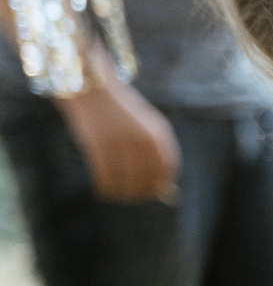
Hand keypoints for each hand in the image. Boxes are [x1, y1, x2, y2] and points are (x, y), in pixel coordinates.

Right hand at [56, 63, 177, 202]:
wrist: (91, 87)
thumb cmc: (119, 111)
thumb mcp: (143, 126)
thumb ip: (153, 152)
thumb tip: (162, 187)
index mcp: (159, 132)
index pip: (168, 167)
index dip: (161, 183)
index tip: (154, 191)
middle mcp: (144, 138)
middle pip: (148, 177)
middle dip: (141, 192)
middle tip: (132, 197)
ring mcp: (122, 142)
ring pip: (127, 180)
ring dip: (123, 193)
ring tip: (117, 195)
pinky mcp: (99, 144)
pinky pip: (106, 176)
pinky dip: (105, 187)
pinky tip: (103, 190)